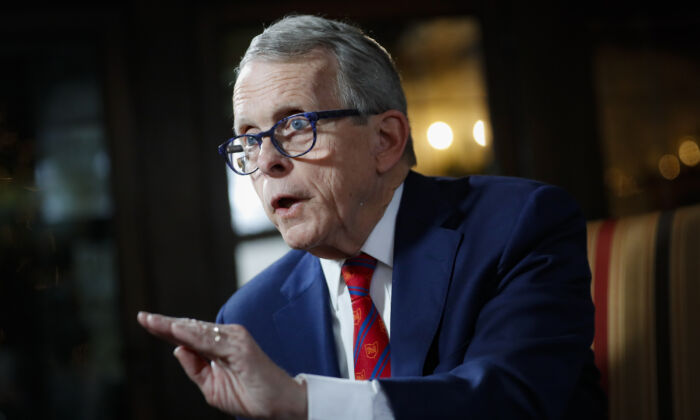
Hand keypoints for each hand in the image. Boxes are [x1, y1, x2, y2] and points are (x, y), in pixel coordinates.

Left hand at [137, 312, 307, 419]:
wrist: (279, 406)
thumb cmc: (250, 395)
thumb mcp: (212, 387)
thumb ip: (195, 368)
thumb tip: (176, 348)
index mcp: (218, 347)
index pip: (188, 336)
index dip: (166, 329)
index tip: (145, 320)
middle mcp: (226, 338)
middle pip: (190, 328)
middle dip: (165, 324)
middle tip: (142, 317)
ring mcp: (234, 340)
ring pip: (198, 331)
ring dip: (174, 326)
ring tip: (153, 322)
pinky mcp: (241, 347)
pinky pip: (211, 341)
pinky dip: (193, 335)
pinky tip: (176, 331)